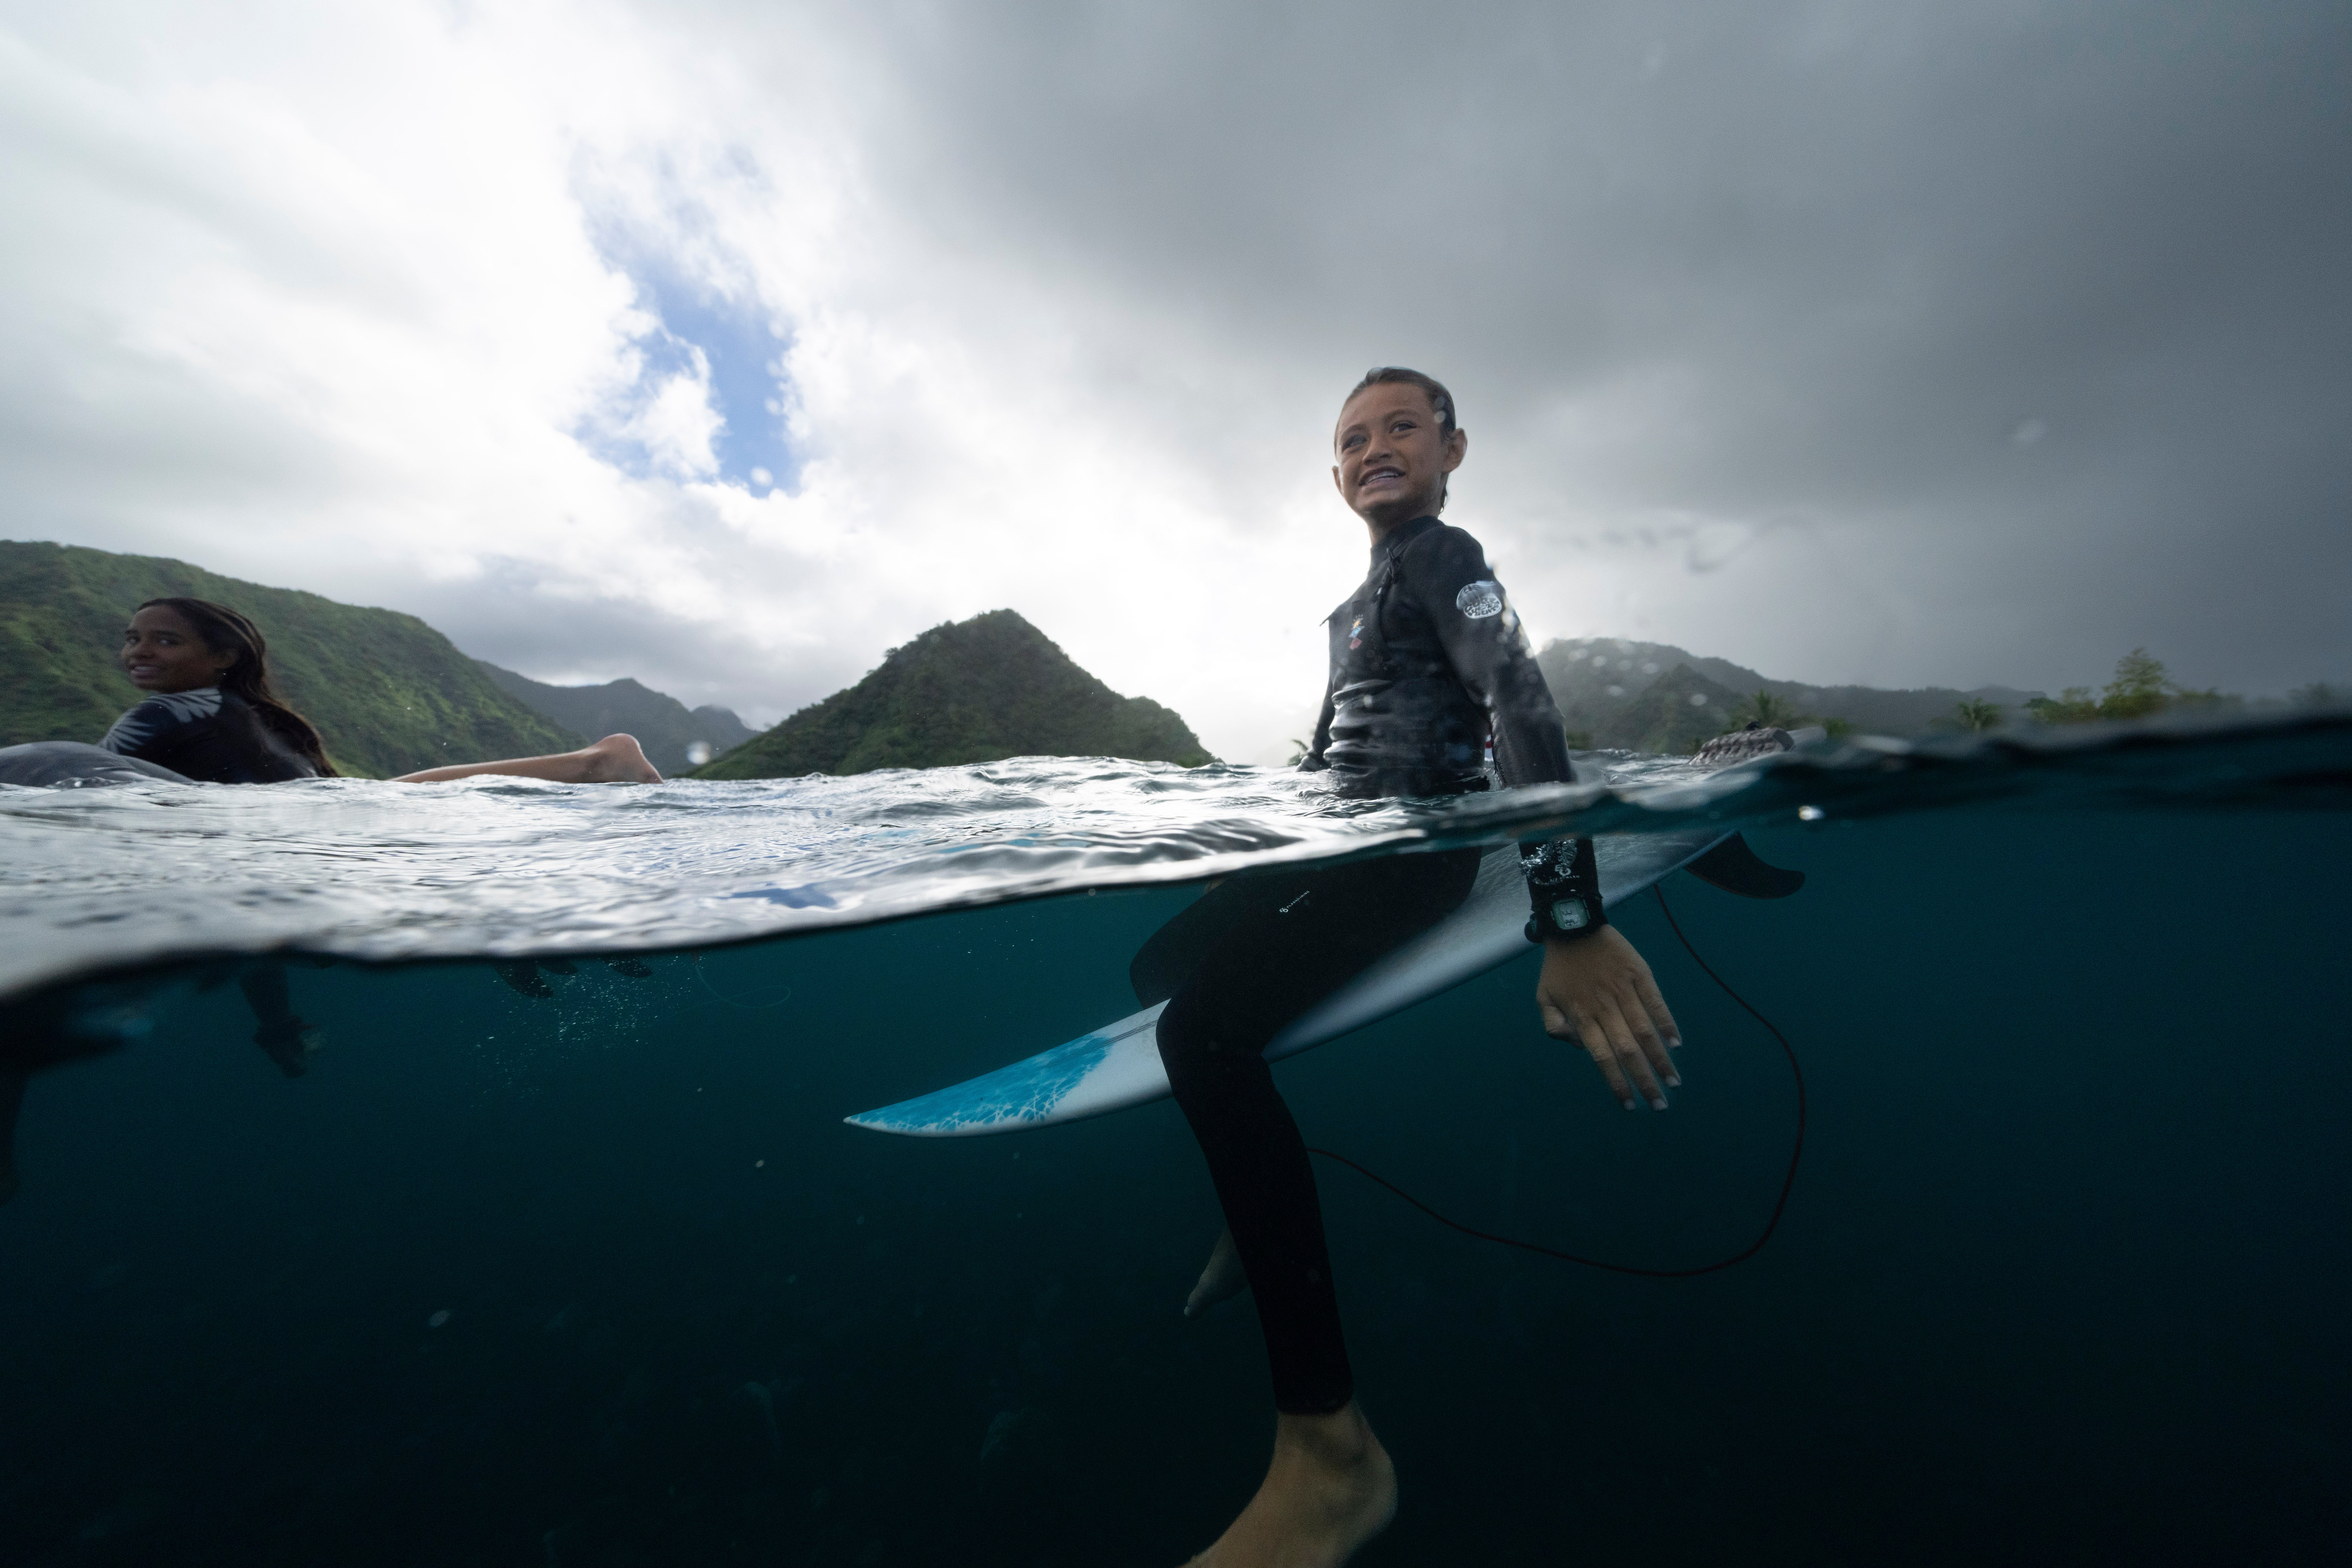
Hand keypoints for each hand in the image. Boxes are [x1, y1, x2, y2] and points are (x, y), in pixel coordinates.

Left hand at [1535, 926, 1681, 1109]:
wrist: (1573, 926)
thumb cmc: (1558, 968)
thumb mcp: (1542, 998)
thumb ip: (1554, 1027)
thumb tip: (1577, 1047)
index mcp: (1582, 1016)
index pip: (1602, 1057)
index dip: (1617, 1082)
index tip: (1630, 1105)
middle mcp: (1605, 1007)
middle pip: (1627, 1050)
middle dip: (1645, 1080)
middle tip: (1660, 1105)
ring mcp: (1624, 990)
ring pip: (1645, 1030)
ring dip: (1660, 1058)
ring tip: (1673, 1082)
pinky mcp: (1639, 974)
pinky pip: (1655, 1002)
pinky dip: (1666, 1022)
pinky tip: (1676, 1043)